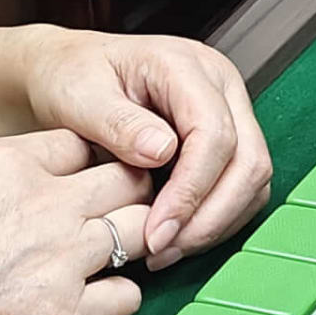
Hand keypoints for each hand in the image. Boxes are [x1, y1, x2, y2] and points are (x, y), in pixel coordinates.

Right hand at [0, 128, 151, 314]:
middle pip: (129, 177)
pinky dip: (118, 300)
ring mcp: (57, 262)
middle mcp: (41, 204)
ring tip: (111, 258)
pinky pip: (128, 298)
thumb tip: (14, 195)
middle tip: (116, 214)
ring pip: (142, 231)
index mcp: (2, 163)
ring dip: (132, 243)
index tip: (88, 177)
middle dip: (129, 194)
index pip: (84, 140)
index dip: (91, 160)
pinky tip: (92, 303)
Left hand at [23, 31, 271, 263]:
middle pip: (247, 161)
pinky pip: (240, 189)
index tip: (157, 228)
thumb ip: (119, 122)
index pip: (214, 133)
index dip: (191, 190)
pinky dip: (214, 220)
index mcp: (186, 65)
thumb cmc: (71, 77)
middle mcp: (219, 86)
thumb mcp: (80, 95)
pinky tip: (174, 237)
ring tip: (164, 249)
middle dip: (209, 216)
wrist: (64, 73)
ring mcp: (229, 113)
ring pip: (251, 181)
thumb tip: (161, 151)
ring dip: (214, 224)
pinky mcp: (226, 142)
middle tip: (163, 248)